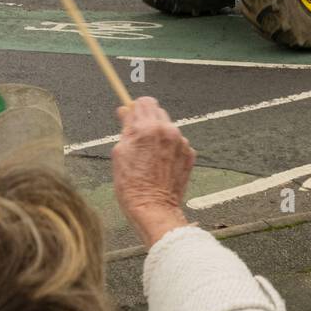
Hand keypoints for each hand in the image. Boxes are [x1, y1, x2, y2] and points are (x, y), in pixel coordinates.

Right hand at [112, 97, 193, 246]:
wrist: (154, 208)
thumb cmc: (131, 185)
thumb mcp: (120, 153)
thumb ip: (125, 127)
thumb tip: (125, 110)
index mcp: (147, 128)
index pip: (144, 101)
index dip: (136, 109)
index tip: (132, 118)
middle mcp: (168, 130)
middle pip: (157, 111)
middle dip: (148, 120)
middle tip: (139, 139)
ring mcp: (181, 142)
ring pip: (168, 127)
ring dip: (160, 135)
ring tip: (150, 156)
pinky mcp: (190, 154)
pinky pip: (178, 143)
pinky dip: (170, 149)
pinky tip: (161, 164)